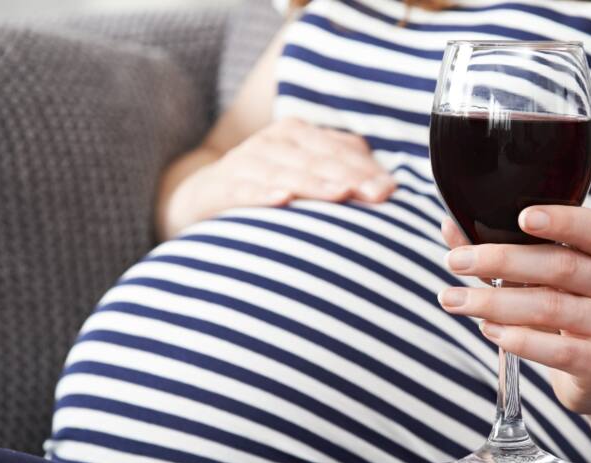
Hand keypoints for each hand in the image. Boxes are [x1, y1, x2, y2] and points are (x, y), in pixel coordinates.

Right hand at [160, 118, 394, 237]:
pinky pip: (245, 191)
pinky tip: (283, 200)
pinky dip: (262, 195)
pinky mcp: (221, 187)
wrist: (202, 196)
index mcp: (297, 134)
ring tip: (340, 195)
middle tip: (375, 195)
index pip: (338, 150)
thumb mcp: (305, 171)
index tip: (388, 190)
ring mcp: (245, 163)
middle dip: (348, 177)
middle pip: (317, 160)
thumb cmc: (268, 185)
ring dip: (314, 185)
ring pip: (286, 173)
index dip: (365, 169)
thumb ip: (343, 169)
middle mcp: (272, 142)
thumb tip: (388, 185)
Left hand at [438, 208, 590, 419]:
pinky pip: (557, 349)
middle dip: (501, 261)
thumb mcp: (541, 277)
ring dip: (494, 302)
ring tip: (454, 300)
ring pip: (550, 307)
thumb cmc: (567, 308)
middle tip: (455, 261)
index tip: (521, 217)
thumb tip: (450, 226)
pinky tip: (488, 329)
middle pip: (559, 266)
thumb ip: (501, 250)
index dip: (560, 220)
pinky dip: (518, 338)